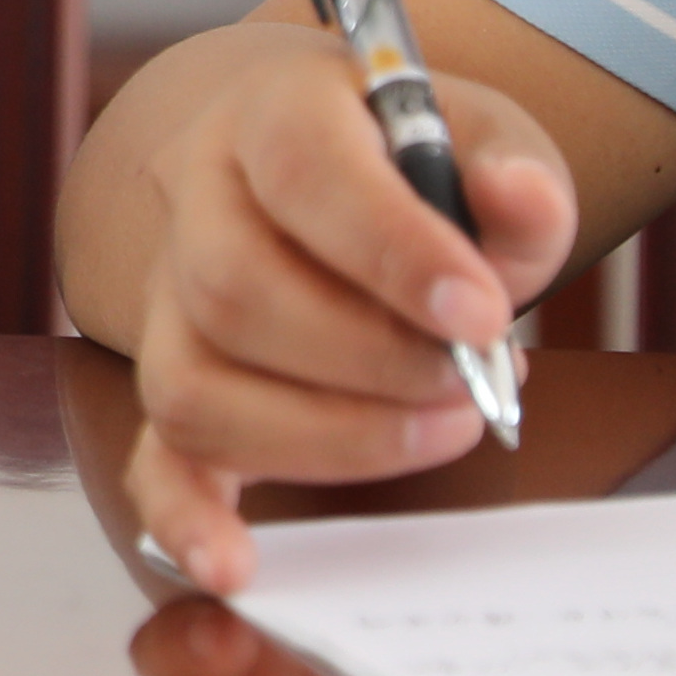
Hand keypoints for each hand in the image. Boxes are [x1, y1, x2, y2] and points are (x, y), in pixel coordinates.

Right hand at [118, 24, 575, 592]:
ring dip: (324, 434)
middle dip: (371, 360)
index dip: (388, 247)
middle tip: (471, 385)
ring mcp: (169, 298)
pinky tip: (233, 561)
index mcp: (270, 113)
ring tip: (436, 429)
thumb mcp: (479, 133)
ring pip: (191, 382)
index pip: (300, 169)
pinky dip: (186, 514)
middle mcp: (194, 200)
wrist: (325, 166)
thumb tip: (522, 203)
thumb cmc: (411, 160)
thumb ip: (512, 171)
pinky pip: (154, 453)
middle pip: (232, 289)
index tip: (481, 314)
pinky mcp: (176, 379)